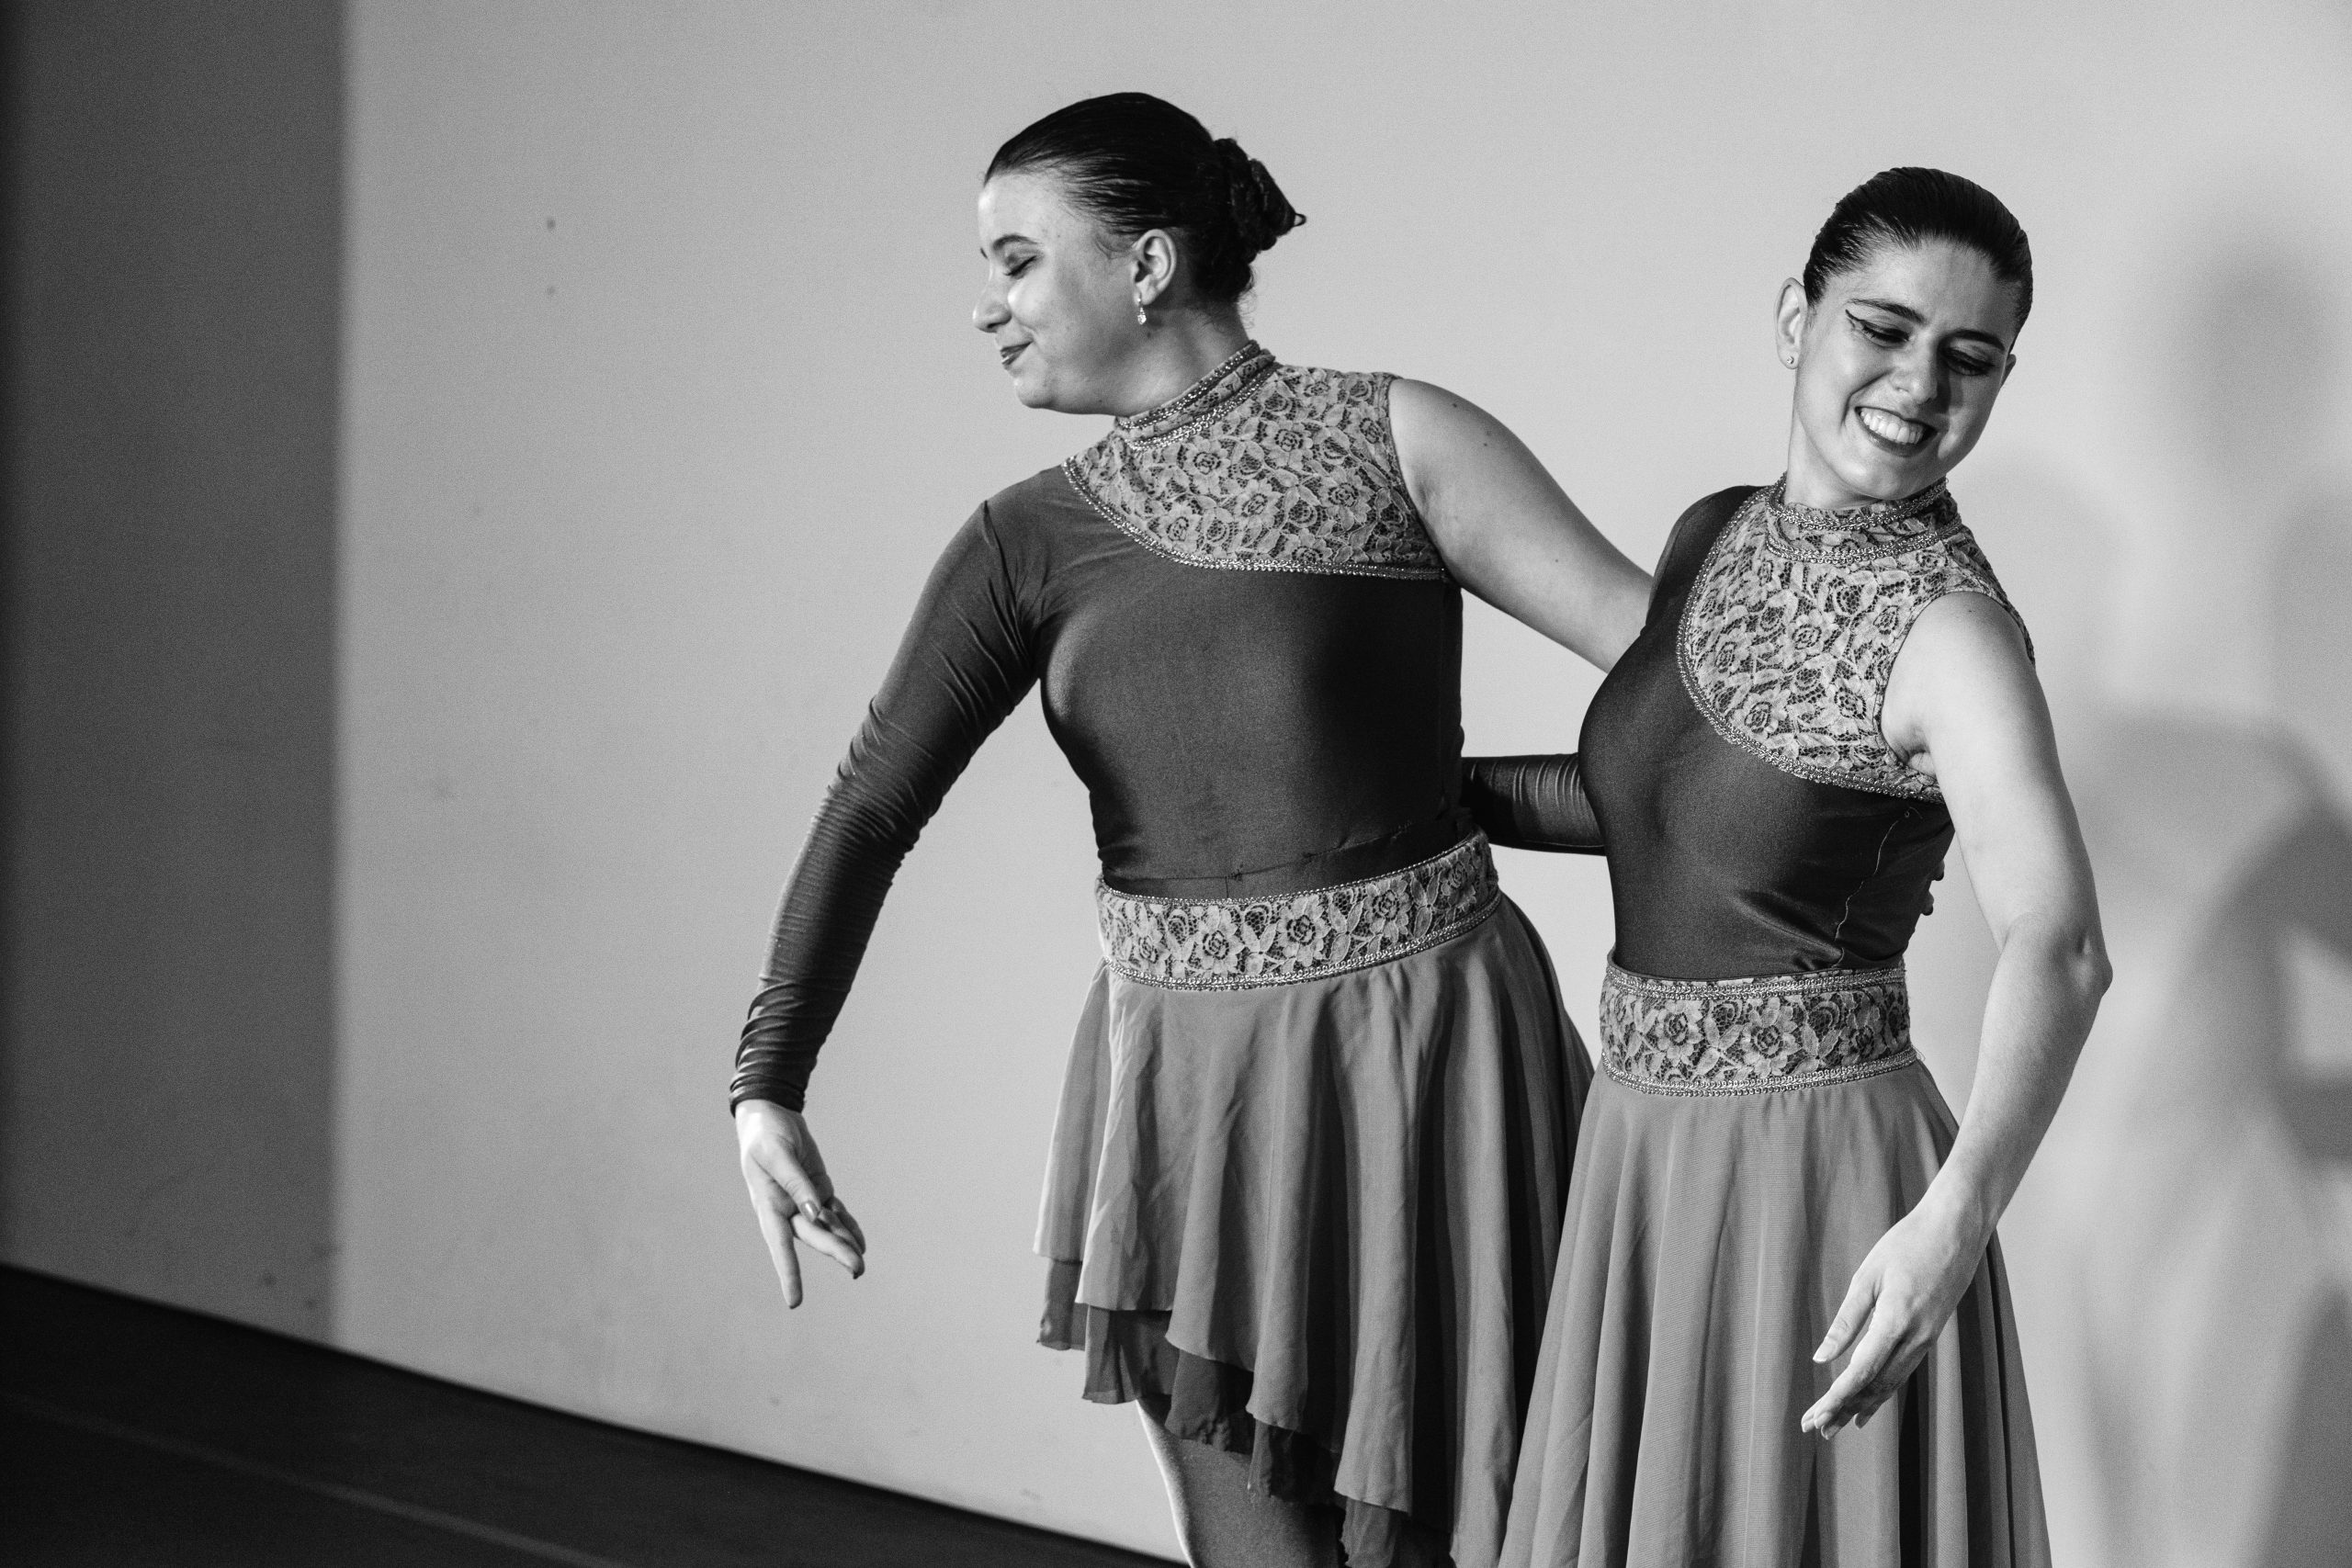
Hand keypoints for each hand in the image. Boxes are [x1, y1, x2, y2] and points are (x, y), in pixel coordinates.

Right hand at [735, 1099, 865, 1308]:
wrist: (770, 1114)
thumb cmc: (765, 1134)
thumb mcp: (778, 1154)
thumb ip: (796, 1183)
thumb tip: (816, 1213)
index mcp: (768, 1204)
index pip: (780, 1245)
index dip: (788, 1273)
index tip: (795, 1302)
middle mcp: (786, 1208)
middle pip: (814, 1235)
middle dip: (835, 1252)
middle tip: (858, 1270)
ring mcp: (803, 1200)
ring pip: (827, 1228)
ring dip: (844, 1243)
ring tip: (861, 1262)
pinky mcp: (817, 1189)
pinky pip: (834, 1213)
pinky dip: (847, 1226)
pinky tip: (860, 1242)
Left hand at [1802, 1194, 1987, 1437]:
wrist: (1956, 1229)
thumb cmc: (1906, 1244)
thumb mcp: (1867, 1276)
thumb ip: (1846, 1319)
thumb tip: (1822, 1356)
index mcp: (1895, 1321)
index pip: (1860, 1371)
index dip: (1836, 1398)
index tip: (1814, 1416)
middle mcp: (1915, 1338)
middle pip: (1874, 1385)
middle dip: (1843, 1409)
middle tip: (1815, 1429)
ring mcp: (1926, 1338)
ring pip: (1891, 1383)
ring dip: (1862, 1405)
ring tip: (1836, 1425)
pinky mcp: (1931, 1334)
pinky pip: (1903, 1370)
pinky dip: (1883, 1390)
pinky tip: (1869, 1402)